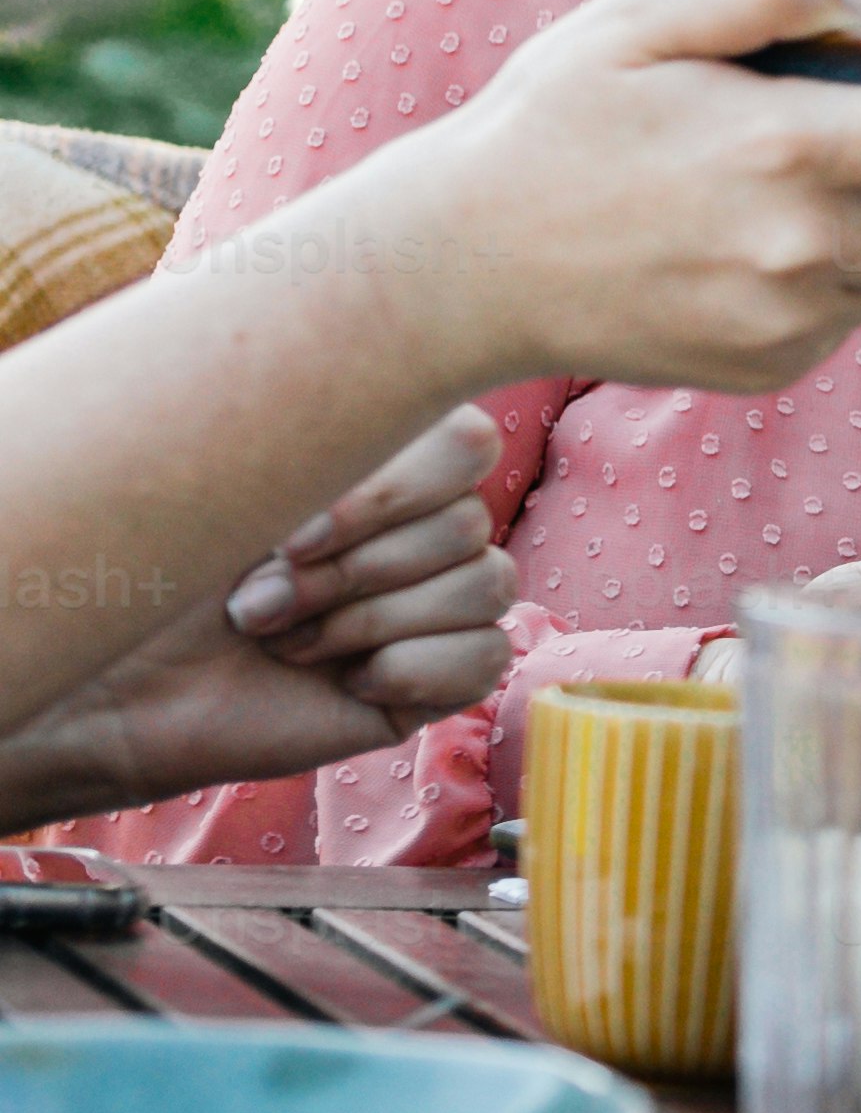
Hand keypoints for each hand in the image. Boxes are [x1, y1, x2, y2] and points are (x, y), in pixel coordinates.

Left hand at [0, 406, 516, 825]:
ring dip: (368, 622)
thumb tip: (436, 416)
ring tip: (286, 642)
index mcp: (383, 471)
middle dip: (351, 571)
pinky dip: (410, 670)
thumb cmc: (162, 582)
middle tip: (260, 604)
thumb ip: (333, 436)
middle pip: (468, 523)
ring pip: (487, 584)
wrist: (119, 696)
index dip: (390, 491)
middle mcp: (419, 534)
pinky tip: (344, 682)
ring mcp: (435, 607)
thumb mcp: (242, 487)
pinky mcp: (437, 680)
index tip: (290, 535)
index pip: (468, 443)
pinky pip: (488, 656)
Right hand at [295, 0, 860, 407]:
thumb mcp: (648, 14)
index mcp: (792, 148)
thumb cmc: (554, 119)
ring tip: (759, 194)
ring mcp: (786, 325)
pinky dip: (823, 279)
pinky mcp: (766, 373)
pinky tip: (727, 250)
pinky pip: (849, 316)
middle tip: (850, 144)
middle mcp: (804, 249)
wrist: (450, 265)